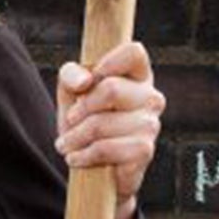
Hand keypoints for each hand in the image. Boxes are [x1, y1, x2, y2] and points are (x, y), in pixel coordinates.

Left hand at [55, 39, 163, 218]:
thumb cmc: (84, 121)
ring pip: (101, 123)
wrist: (92, 166)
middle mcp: (150, 97)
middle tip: (69, 121)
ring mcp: (151, 124)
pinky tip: (77, 158)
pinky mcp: (145, 150)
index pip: (134, 52)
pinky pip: (105, 148)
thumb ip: (71, 75)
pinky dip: (83, 155)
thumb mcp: (70, 93)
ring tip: (67, 145)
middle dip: (80, 108)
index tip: (86, 83)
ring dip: (75, 137)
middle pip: (111, 88)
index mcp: (137, 75)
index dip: (108, 63)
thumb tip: (85, 81)